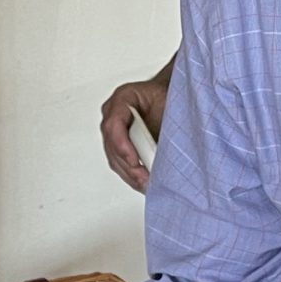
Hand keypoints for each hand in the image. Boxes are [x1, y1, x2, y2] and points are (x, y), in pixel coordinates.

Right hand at [99, 69, 170, 190]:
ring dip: (130, 174)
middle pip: (112, 145)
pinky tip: (143, 182)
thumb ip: (161, 121)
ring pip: (114, 158)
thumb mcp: (168, 102)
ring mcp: (114, 131)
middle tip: (144, 178)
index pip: (113, 124)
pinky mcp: (119, 145)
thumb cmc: (168, 97)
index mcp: (123, 98)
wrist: (168, 99)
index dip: (122, 146)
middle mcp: (114, 114)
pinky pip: (120, 163)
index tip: (134, 161)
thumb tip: (165, 148)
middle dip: (128, 166)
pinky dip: (132, 175)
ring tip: (145, 184)